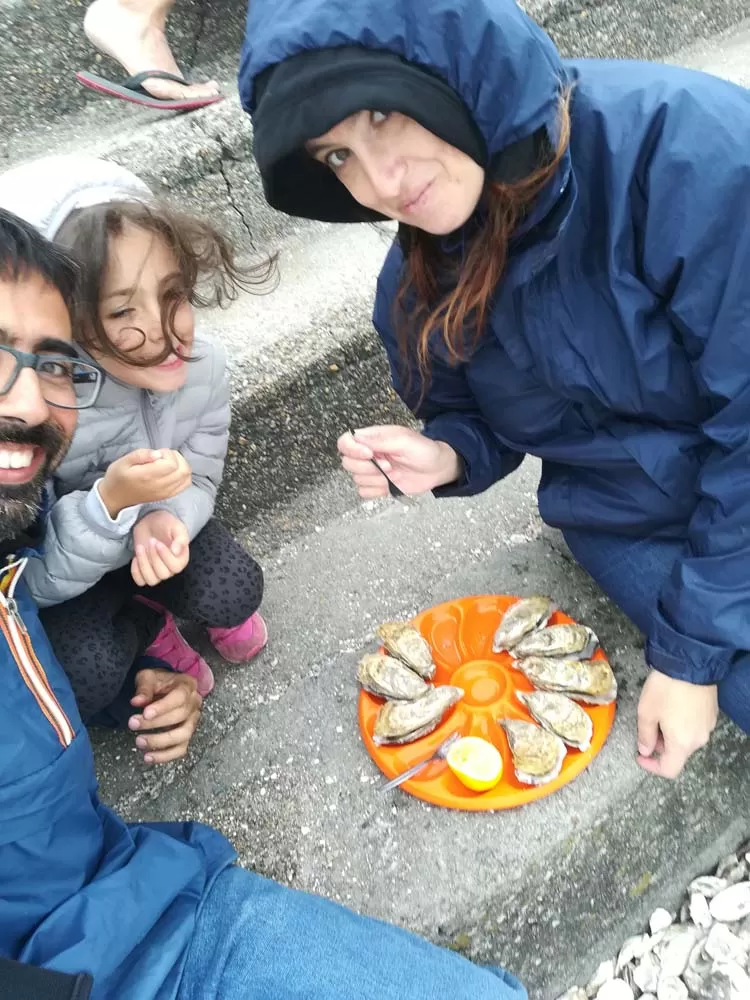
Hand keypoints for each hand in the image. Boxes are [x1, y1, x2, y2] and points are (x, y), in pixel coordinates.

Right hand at [99, 448, 191, 516]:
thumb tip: (157, 453)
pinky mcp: (168, 495)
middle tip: (163, 456)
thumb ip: (140, 455)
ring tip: (167, 462)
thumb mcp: (122, 461)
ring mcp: (165, 493)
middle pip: (183, 470)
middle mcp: (160, 486)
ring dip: (181, 465)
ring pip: (186, 477)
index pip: (172, 464)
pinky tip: (172, 471)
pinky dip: (183, 475)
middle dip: (177, 458)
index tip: (157, 453)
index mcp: (148, 477)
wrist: (115, 498)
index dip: (167, 454)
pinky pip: (185, 484)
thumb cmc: (118, 477)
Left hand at [128, 668, 202, 763]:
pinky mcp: (187, 735)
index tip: (145, 713)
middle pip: (180, 716)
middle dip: (155, 723)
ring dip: (161, 742)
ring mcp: (193, 721)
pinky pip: (181, 749)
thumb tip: (136, 701)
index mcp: (187, 686)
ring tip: (139, 742)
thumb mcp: (148, 677)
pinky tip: (148, 757)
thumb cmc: (158, 681)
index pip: (180, 697)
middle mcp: (194, 704)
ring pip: (183, 735)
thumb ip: (144, 688)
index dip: (163, 707)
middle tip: (133, 724)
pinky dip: (166, 756)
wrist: (167, 687)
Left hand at [131, 511, 189, 585]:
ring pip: (151, 580)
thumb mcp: (176, 527)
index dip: (165, 557)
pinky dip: (136, 572)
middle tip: (151, 541)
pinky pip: (140, 581)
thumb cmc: (166, 524)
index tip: (158, 543)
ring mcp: (157, 571)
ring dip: (144, 564)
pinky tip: (135, 558)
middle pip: (163, 574)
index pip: (175, 567)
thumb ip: (180, 538)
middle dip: (153, 557)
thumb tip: (176, 552)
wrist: (151, 522)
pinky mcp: (145, 571)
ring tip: (141, 547)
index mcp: (182, 559)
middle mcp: (171, 569)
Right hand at [337, 425, 461, 498]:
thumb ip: (381, 440)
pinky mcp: (377, 486)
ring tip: (393, 474)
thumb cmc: (423, 450)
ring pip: (356, 479)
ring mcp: (372, 471)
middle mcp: (368, 454)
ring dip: (375, 480)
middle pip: (347, 463)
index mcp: (372, 438)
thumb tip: (357, 438)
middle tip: (389, 466)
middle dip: (368, 468)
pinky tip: (390, 485)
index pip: (345, 442)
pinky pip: (364, 492)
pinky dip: (376, 491)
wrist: (437, 469)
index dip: (352, 450)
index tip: (370, 454)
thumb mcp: (405, 440)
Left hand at [637, 670, 717, 778]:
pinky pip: (694, 727)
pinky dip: (681, 725)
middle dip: (659, 745)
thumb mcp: (647, 712)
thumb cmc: (666, 689)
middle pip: (678, 753)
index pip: (669, 769)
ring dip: (670, 734)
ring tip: (658, 713)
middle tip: (647, 726)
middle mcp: (699, 739)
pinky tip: (672, 707)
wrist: (690, 664)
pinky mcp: (711, 714)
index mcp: (682, 743)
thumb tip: (645, 750)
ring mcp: (707, 727)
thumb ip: (645, 736)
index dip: (652, 766)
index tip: (640, 755)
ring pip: (686, 740)